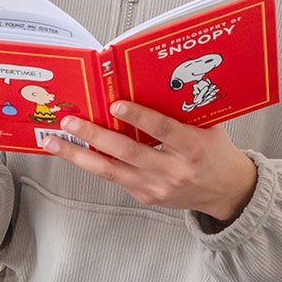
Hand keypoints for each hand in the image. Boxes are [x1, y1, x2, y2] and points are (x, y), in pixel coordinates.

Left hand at [41, 100, 257, 223]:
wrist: (226, 191)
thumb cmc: (214, 153)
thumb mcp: (206, 127)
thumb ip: (181, 111)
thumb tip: (146, 85)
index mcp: (192, 148)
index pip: (162, 130)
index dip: (138, 117)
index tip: (115, 105)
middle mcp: (172, 170)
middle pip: (127, 152)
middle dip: (94, 135)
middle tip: (70, 121)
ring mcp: (157, 187)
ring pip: (111, 170)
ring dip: (79, 155)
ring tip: (55, 142)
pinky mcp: (146, 196)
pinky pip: (115, 177)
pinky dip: (93, 163)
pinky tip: (75, 152)